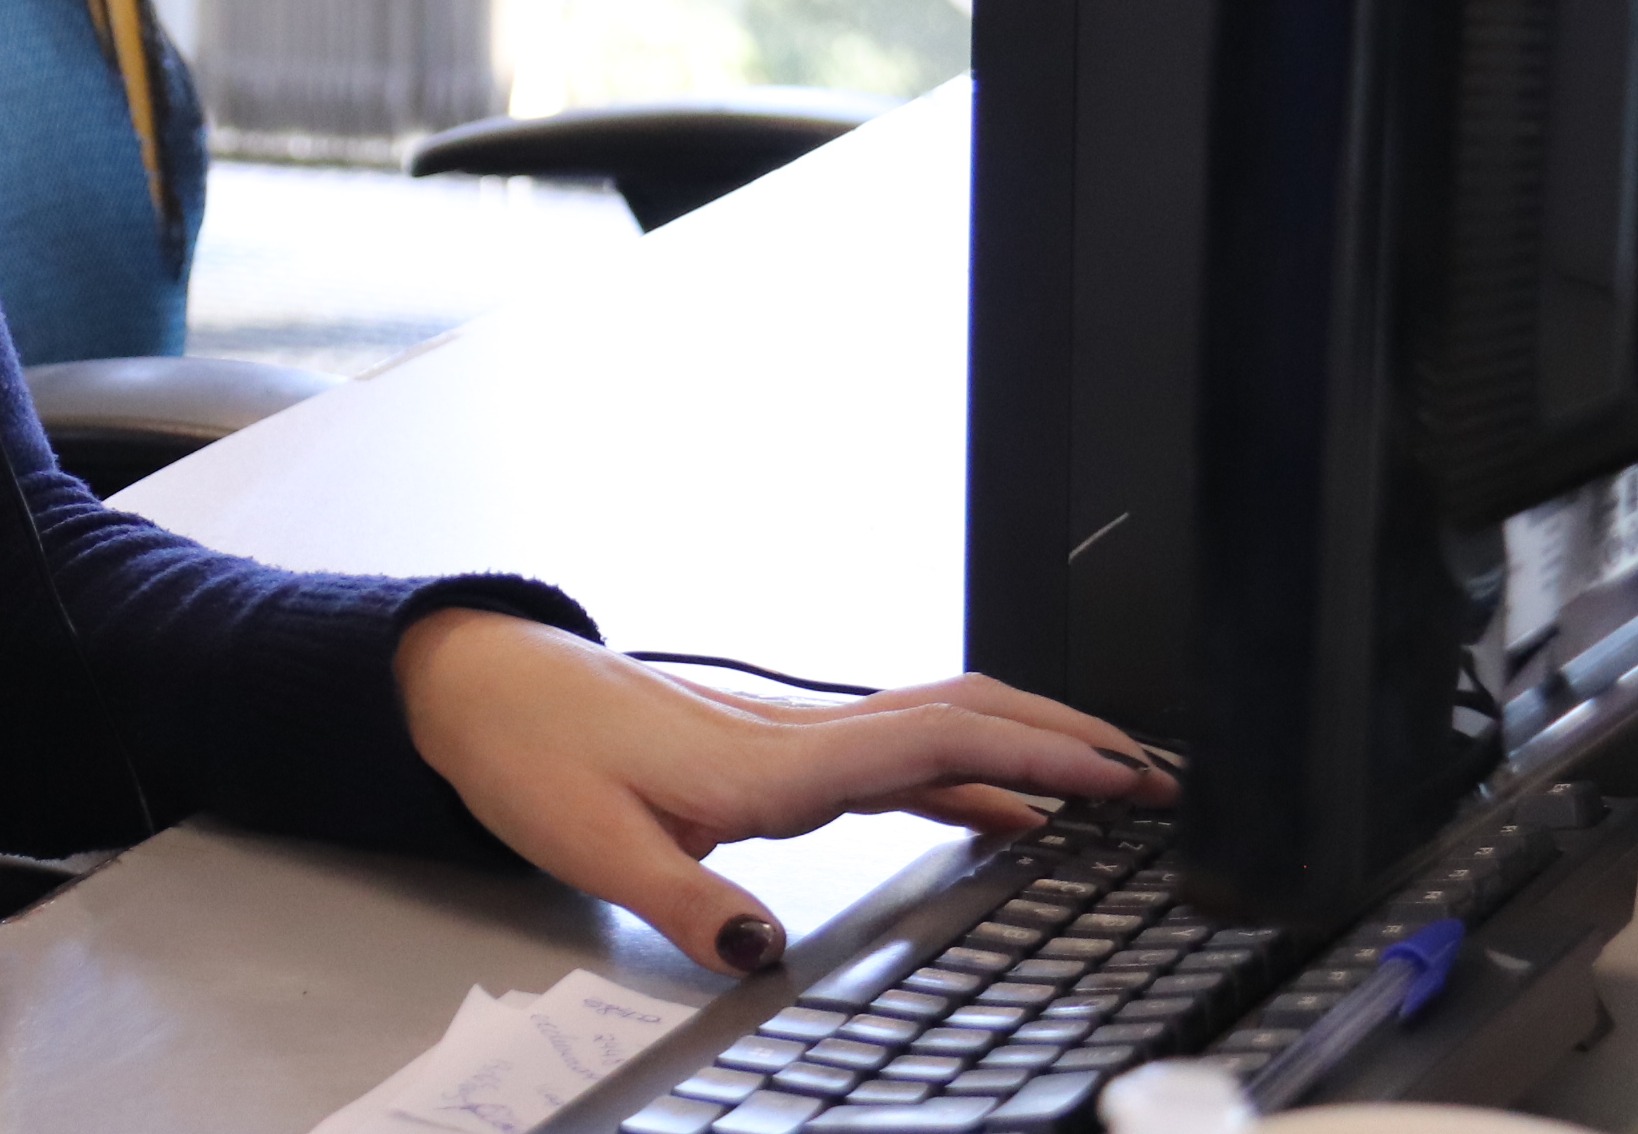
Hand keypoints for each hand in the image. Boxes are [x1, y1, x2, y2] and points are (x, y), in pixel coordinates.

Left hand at [394, 611, 1176, 976]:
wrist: (475, 687)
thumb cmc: (529, 751)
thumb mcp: (590, 844)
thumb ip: (682, 899)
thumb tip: (759, 950)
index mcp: (771, 764)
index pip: (933, 746)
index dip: (1036, 754)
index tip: (1121, 773)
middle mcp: (794, 740)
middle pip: (961, 720)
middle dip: (1066, 739)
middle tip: (1161, 773)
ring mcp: (787, 739)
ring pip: (936, 728)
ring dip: (1028, 747)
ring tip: (1115, 784)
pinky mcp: (769, 752)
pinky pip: (893, 753)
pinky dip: (964, 773)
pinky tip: (1002, 810)